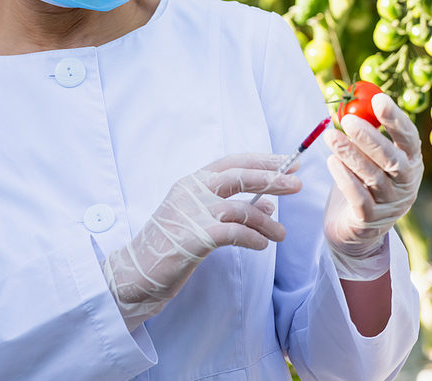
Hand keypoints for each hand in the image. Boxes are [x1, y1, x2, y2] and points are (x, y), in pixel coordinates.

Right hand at [102, 153, 300, 330]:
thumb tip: (269, 204)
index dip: (262, 160)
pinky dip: (254, 238)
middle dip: (272, 178)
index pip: (232, 162)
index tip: (288, 161)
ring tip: (281, 234)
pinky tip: (262, 245)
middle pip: (239, 176)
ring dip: (267, 222)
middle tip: (296, 183)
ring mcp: (192, 212)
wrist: (136, 272)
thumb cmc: (170, 245)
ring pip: (241, 208)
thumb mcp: (200, 219)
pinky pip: (235, 233)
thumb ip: (231, 209)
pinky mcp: (195, 237)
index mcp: (191, 181)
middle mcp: (191, 191)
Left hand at [323, 92, 422, 277]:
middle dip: (370, 138)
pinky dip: (344, 178)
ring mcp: (390, 204)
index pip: (409, 139)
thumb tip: (352, 103)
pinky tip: (332, 162)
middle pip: (392, 159)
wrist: (355, 228)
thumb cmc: (363, 181)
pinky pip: (358, 198)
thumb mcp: (369, 157)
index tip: (379, 100)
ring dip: (350, 154)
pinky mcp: (370, 220)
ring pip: (372, 177)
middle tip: (347, 120)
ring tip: (330, 137)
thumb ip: (366, 134)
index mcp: (410, 163)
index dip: (395, 119)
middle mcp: (405, 184)